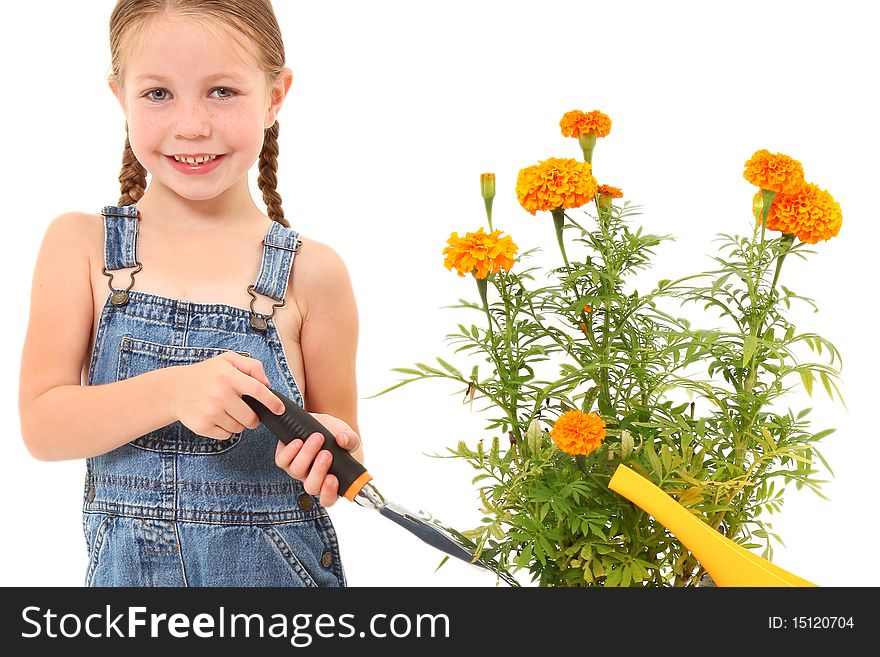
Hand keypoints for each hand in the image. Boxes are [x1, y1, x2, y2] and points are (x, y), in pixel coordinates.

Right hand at [168, 351, 284, 439]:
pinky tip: (216, 418)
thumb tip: (267, 384)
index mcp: (228, 375)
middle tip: (246, 411)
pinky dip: (225, 430)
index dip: (272, 402)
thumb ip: (252, 366)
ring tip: (226, 411)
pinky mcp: (202, 426)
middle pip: (251, 417)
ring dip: (238, 423)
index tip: (279, 410)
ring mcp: (210, 411)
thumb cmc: (206, 374)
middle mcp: (220, 394)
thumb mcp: (227, 360)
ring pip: (239, 428)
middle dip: (253, 418)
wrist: (174, 389)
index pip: (258, 391)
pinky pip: (226, 435)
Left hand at [274, 413, 360, 507]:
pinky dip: (290, 451)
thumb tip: (343, 440)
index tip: (333, 478)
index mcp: (331, 482)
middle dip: (318, 471)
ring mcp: (298, 470)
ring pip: (297, 471)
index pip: (328, 499)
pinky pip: (282, 461)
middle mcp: (312, 480)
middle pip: (311, 487)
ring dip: (307, 454)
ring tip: (318, 437)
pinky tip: (299, 441)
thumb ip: (350, 440)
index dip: (329, 493)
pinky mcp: (284, 458)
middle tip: (326, 454)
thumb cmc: (337, 438)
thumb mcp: (349, 438)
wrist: (322, 424)